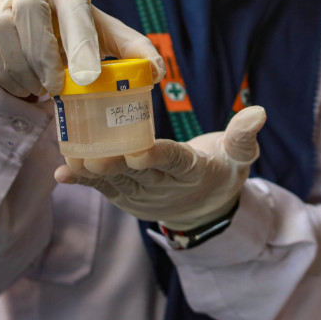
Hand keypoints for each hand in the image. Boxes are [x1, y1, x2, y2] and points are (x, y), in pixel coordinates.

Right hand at [0, 0, 164, 96]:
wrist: (30, 24)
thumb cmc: (76, 32)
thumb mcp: (107, 36)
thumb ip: (134, 50)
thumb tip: (157, 71)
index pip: (75, 11)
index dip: (80, 44)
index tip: (87, 78)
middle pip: (27, 13)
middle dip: (42, 56)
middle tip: (57, 88)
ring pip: (1, 34)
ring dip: (23, 70)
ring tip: (42, 88)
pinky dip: (4, 76)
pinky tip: (23, 84)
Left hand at [54, 106, 264, 229]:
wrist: (205, 207)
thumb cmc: (222, 170)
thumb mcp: (239, 156)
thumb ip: (243, 136)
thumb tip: (259, 112)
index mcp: (192, 172)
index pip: (174, 162)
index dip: (157, 158)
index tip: (139, 151)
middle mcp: (165, 187)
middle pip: (138, 175)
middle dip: (115, 166)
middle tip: (93, 158)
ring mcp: (143, 194)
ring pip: (116, 182)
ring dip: (93, 174)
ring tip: (71, 162)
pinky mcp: (126, 195)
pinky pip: (103, 188)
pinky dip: (82, 181)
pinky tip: (62, 174)